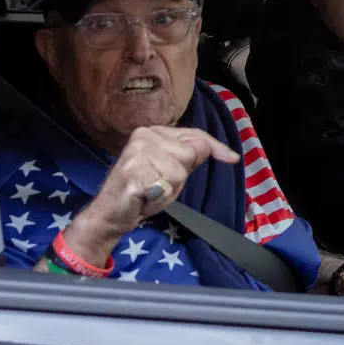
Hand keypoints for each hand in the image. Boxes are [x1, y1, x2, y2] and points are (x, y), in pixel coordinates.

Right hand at [64, 126, 237, 266]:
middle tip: (159, 183)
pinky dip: (159, 197)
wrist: (110, 212)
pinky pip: (164, 186)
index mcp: (154, 131)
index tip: (232, 158)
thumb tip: (207, 147)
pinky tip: (145, 196)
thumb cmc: (144, 190)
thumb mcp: (173, 170)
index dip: (215, 147)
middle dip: (181, 175)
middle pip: (189, 153)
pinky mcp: (132, 173)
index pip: (195, 134)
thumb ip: (189, 156)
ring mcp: (136, 153)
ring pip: (179, 172)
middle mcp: (144, 136)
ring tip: (152, 190)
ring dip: (170, 188)